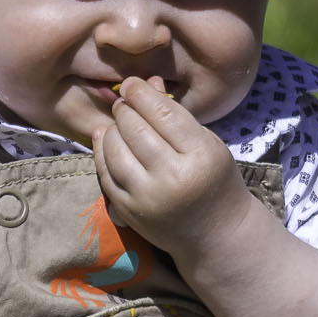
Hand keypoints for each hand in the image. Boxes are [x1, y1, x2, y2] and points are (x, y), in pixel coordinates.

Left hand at [94, 76, 259, 254]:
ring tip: (118, 121)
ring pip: (115, 149)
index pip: (163, 113)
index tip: (132, 84)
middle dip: (125, 108)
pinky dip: (101, 151)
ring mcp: (147, 196)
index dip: (142, 93)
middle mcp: (172, 176)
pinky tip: (105, 139)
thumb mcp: (208, 144)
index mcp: (200, 155)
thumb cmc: (215, 181)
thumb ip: (177, 115)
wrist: (216, 234)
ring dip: (112, 128)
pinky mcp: (129, 211)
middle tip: (125, 101)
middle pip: (135, 129)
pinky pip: (105, 174)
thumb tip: (147, 82)